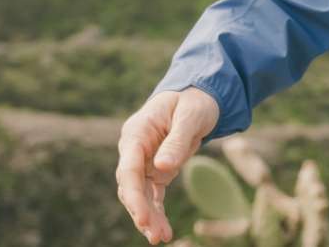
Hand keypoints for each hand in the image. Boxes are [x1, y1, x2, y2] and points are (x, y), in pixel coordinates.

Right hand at [115, 87, 220, 243]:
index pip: (128, 169)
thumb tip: (161, 167)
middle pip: (130, 186)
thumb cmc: (195, 101)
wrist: (200, 95)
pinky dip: (156, 211)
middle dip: (141, 212)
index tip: (142, 217)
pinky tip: (162, 230)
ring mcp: (143, 160)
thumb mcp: (191, 116)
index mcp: (137, 133)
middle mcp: (134, 149)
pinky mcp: (155, 169)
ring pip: (139, 194)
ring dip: (148, 216)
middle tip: (155, 235)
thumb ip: (177, 141)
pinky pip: (152, 194)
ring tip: (161, 237)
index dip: (133, 195)